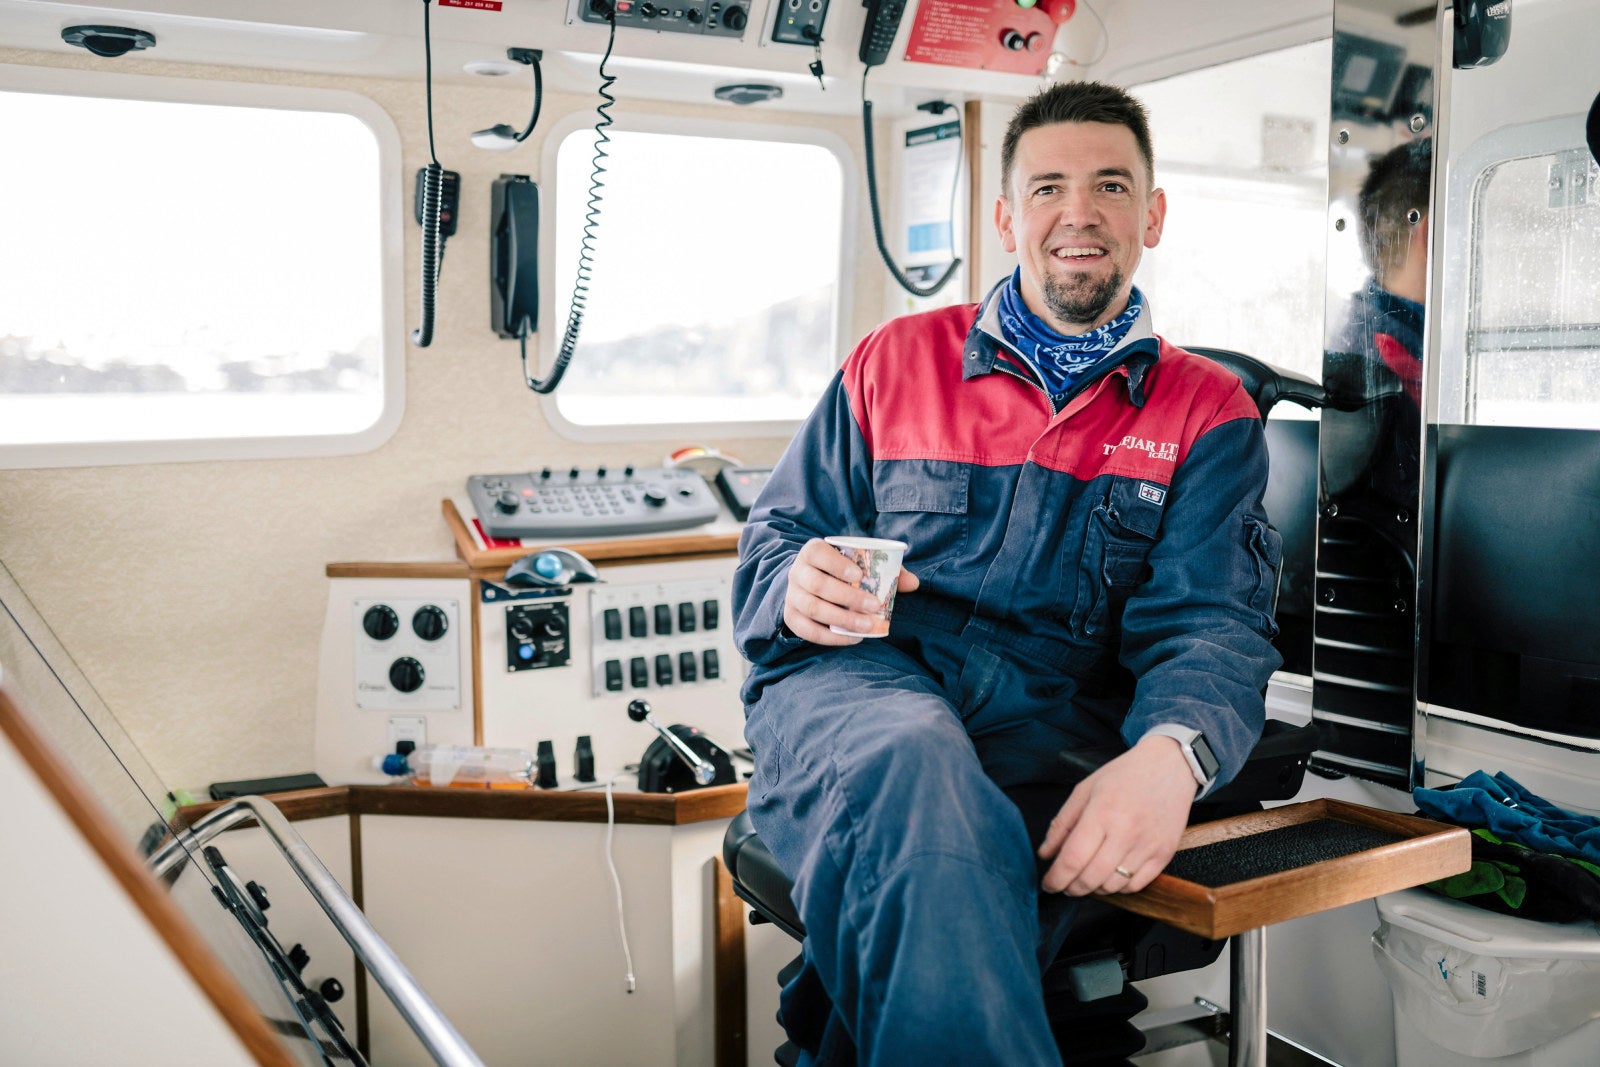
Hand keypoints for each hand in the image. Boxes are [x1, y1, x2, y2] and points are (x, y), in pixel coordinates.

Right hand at [781, 537, 919, 644]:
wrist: (811, 582)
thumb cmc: (842, 571)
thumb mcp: (860, 563)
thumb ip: (887, 569)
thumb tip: (913, 583)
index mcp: (812, 552)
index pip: (818, 553)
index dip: (836, 564)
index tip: (860, 576)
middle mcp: (797, 573)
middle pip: (817, 585)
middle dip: (847, 597)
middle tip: (874, 606)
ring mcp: (792, 596)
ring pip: (813, 608)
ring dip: (841, 619)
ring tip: (867, 626)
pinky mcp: (792, 618)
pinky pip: (808, 631)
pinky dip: (831, 638)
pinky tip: (853, 638)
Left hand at [1037, 735, 1194, 894]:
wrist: (1169, 767)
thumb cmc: (1124, 776)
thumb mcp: (1084, 790)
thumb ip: (1062, 824)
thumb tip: (1045, 854)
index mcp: (1102, 813)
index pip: (1073, 859)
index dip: (1056, 879)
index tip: (1048, 884)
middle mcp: (1126, 832)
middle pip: (1091, 878)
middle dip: (1072, 888)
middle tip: (1064, 884)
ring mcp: (1148, 845)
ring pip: (1113, 886)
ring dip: (1094, 889)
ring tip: (1086, 877)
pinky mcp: (1165, 854)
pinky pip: (1136, 886)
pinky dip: (1119, 887)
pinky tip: (1110, 875)